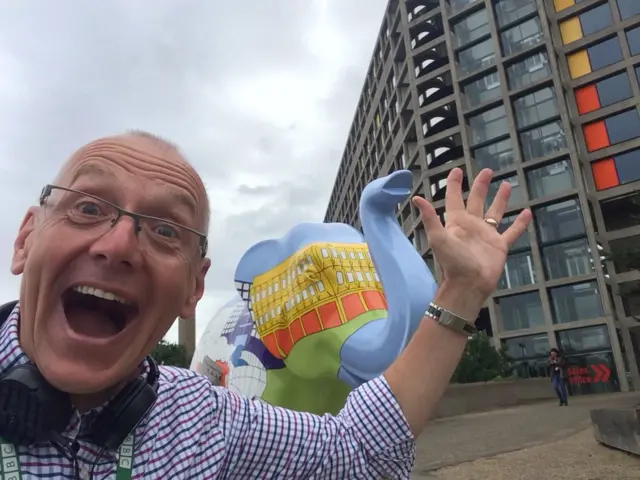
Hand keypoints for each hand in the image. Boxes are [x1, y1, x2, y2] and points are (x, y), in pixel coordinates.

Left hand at [412, 168, 531, 302]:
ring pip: (495, 212)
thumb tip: (416, 198)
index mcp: (456, 222)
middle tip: (488, 170)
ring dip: (501, 199)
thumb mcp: (438, 238)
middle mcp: (471, 226)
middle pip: (477, 200)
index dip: (455, 184)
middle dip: (481, 185)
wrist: (468, 284)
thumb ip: (429, 217)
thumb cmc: (452, 262)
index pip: (454, 198)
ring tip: (507, 184)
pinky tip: (527, 212)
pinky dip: (520, 223)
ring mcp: (487, 235)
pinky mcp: (500, 246)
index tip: (457, 170)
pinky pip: (512, 231)